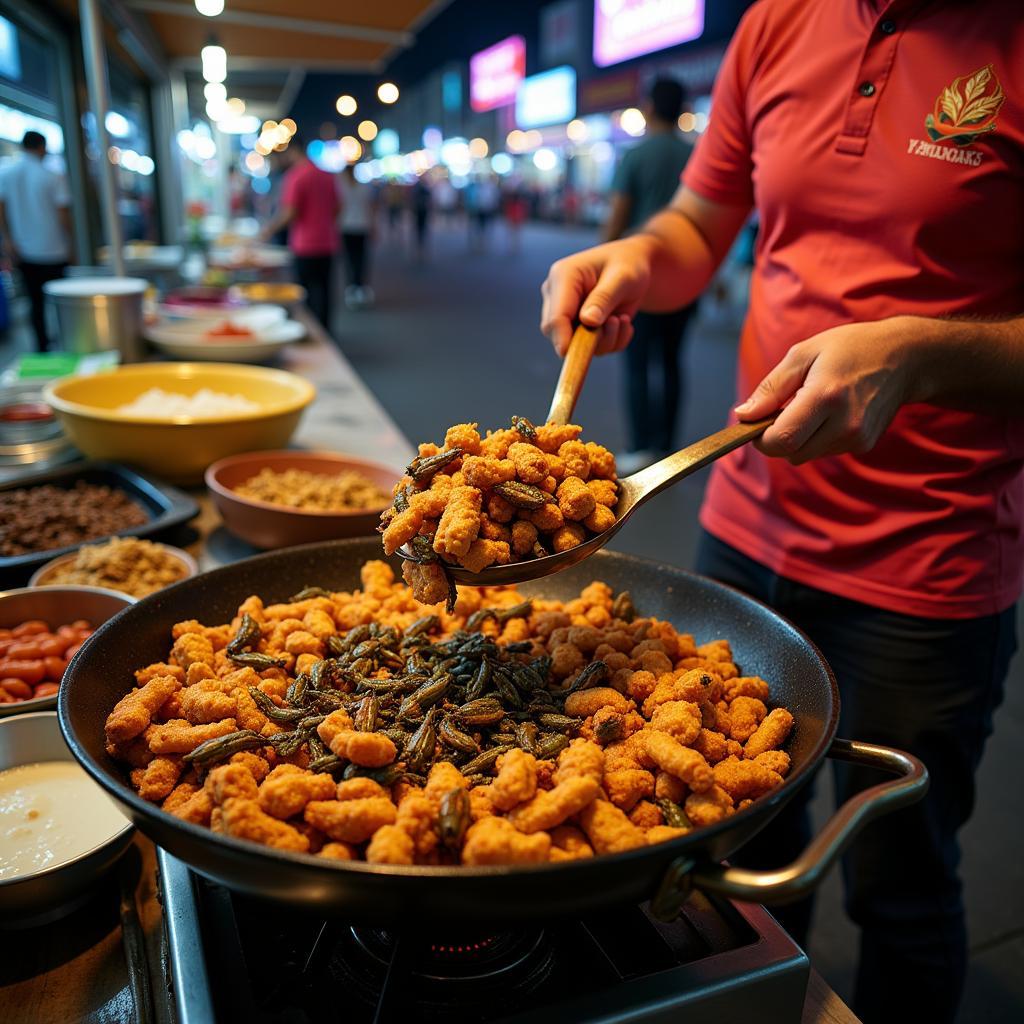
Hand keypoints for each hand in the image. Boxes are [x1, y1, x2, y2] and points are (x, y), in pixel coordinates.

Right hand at [540, 235, 655, 355]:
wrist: (636, 267)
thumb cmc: (629, 265)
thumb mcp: (623, 277)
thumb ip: (604, 298)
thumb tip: (588, 322)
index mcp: (562, 276)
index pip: (555, 315)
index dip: (563, 338)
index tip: (576, 354)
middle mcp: (557, 295)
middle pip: (557, 333)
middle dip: (589, 339)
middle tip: (617, 322)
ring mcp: (566, 312)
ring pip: (574, 343)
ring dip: (604, 340)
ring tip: (623, 319)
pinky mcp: (576, 324)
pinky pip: (588, 346)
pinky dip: (609, 342)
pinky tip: (622, 323)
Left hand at [735, 317, 924, 463]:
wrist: (905, 358)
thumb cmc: (849, 349)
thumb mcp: (803, 354)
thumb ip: (770, 388)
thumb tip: (743, 415)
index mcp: (825, 397)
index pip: (780, 440)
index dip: (760, 437)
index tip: (757, 422)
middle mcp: (844, 424)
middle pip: (790, 453)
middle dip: (777, 437)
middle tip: (784, 408)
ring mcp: (857, 438)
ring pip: (804, 455)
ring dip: (798, 438)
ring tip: (813, 405)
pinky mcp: (864, 445)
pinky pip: (823, 452)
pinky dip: (817, 438)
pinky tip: (831, 413)